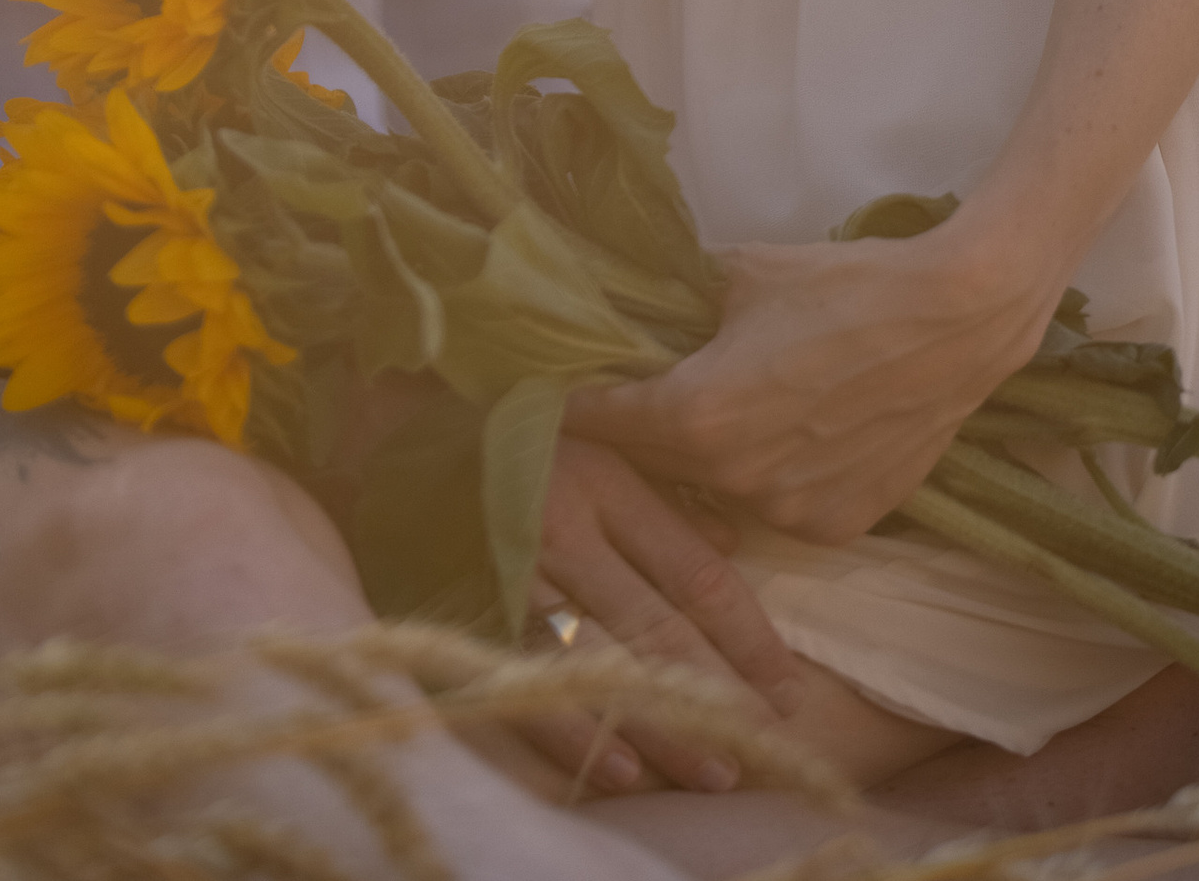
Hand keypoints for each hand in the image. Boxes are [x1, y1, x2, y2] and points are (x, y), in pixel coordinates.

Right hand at [512, 441, 806, 800]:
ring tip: (712, 771)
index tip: (789, 688)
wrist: (409, 427)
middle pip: (657, 626)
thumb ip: (668, 493)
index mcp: (607, 484)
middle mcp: (568, 533)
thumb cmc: (524, 435)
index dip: (748, 638)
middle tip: (765, 743)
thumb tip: (734, 545)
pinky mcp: (476, 608)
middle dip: (718, 691)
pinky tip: (620, 770)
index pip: (694, 575)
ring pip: (601, 664)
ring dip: (661, 725)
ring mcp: (519, 576)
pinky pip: (530, 679)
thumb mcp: (603, 440)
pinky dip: (575, 731)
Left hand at [568, 223, 1061, 546]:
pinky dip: (771, 475)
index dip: (572, 401)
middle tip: (630, 390)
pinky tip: (791, 430)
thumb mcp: (740, 273)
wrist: (956, 321)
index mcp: (697, 416)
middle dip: (637, 428)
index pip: (601, 420)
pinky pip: (780, 504)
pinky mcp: (840, 526)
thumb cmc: (843, 285)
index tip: (547, 388)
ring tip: (722, 407)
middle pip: (655, 460)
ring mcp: (791, 513)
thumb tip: (633, 299)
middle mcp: (736, 481)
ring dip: (707, 456)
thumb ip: (678, 299)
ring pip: (719, 488)